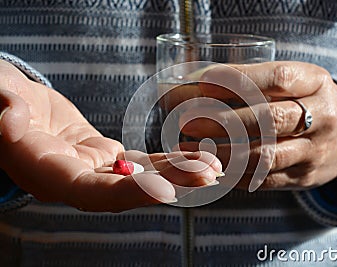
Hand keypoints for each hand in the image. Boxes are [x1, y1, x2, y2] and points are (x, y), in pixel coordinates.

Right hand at [0, 60, 220, 210]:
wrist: (18, 108)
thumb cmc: (2, 100)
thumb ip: (3, 109)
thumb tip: (9, 112)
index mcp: (46, 173)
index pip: (90, 192)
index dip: (127, 193)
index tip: (166, 191)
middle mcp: (74, 180)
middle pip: (125, 190)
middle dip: (168, 184)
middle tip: (208, 175)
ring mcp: (94, 170)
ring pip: (139, 176)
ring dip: (177, 173)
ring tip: (212, 166)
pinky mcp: (107, 157)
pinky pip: (140, 162)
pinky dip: (167, 160)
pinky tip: (194, 157)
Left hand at [178, 61, 336, 190]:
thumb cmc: (308, 102)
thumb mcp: (295, 81)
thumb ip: (254, 79)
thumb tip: (196, 82)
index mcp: (316, 82)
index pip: (279, 78)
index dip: (240, 80)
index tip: (204, 83)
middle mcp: (321, 116)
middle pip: (270, 119)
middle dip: (223, 121)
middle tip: (187, 121)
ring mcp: (314, 150)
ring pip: (266, 155)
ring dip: (222, 153)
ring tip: (188, 150)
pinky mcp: (304, 177)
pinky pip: (265, 179)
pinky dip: (232, 174)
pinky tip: (208, 167)